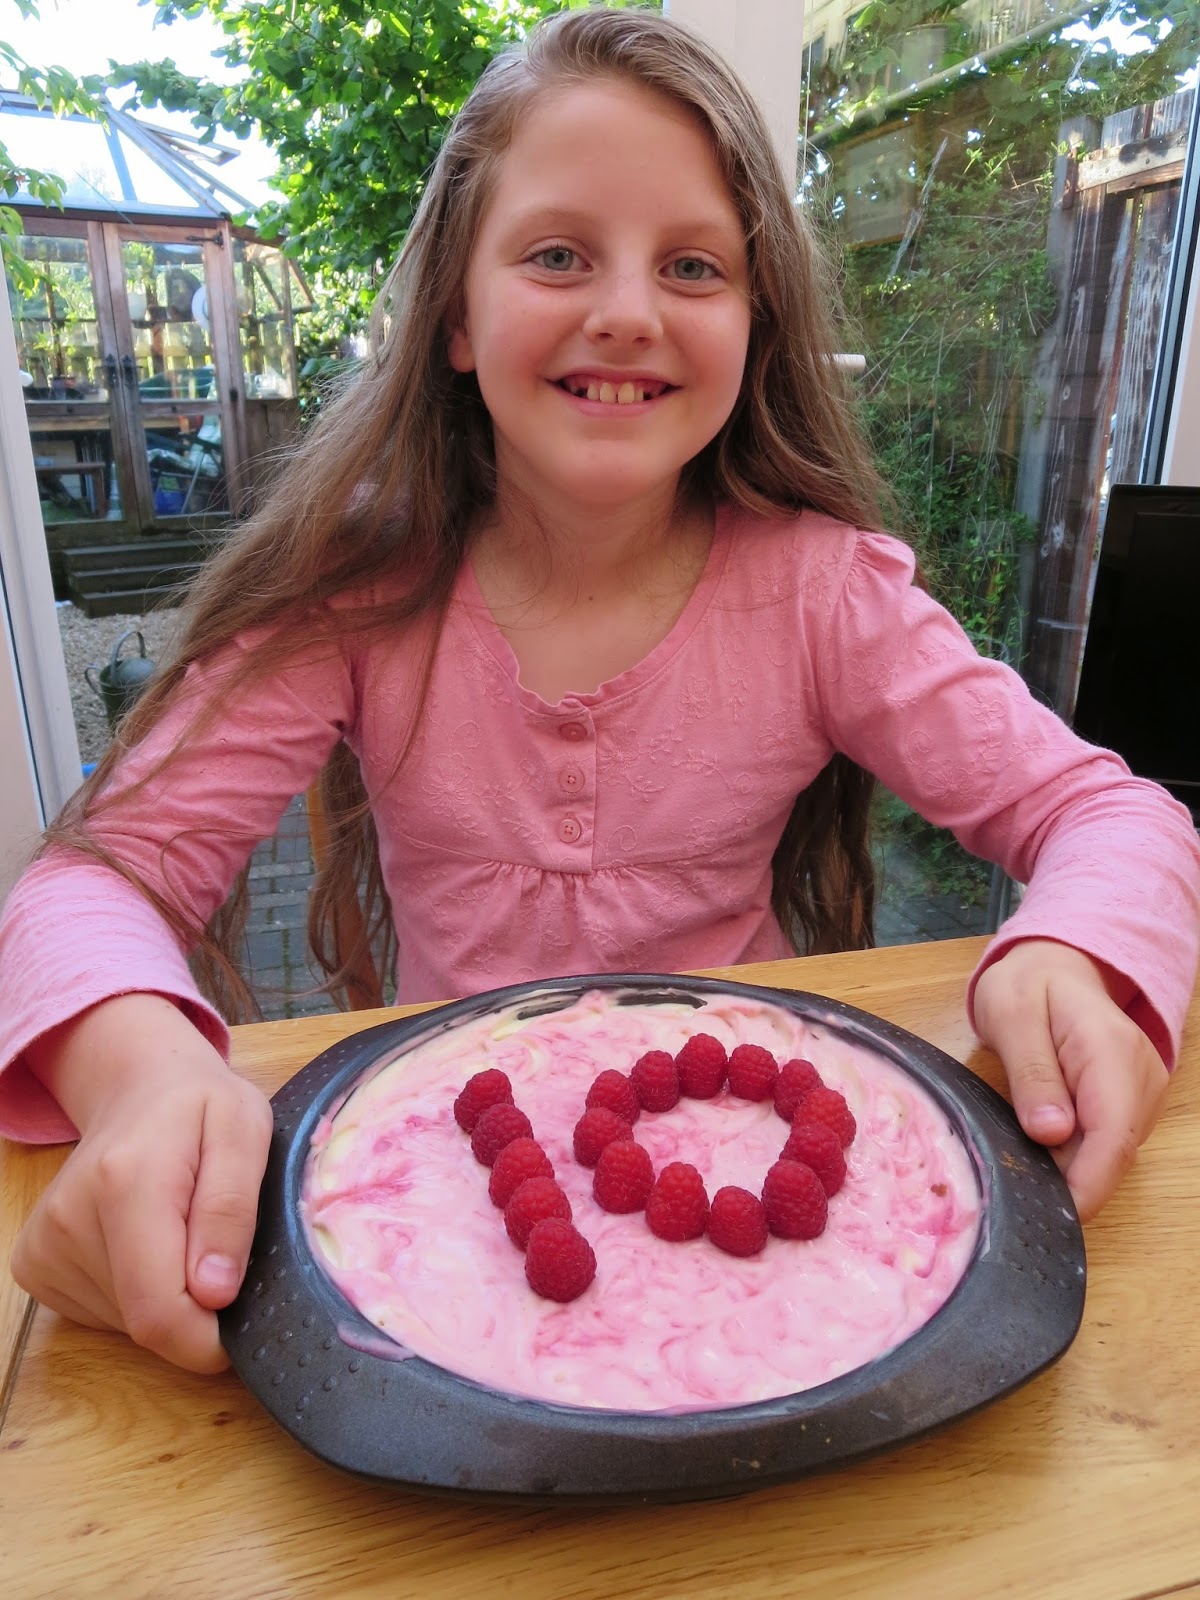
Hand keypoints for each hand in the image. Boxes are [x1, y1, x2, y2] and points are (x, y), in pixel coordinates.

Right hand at [11, 994, 272, 1371]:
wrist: (138, 1089)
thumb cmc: (202, 1109)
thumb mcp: (245, 1133)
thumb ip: (232, 1211)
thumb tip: (215, 1293)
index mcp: (126, 1183)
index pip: (158, 1310)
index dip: (206, 1341)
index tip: (242, 1325)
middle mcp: (69, 1219)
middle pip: (143, 1321)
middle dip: (194, 1309)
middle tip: (217, 1249)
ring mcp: (43, 1245)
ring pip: (124, 1324)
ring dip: (166, 1299)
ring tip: (180, 1232)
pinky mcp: (33, 1265)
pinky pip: (102, 1315)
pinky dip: (135, 1295)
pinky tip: (145, 1243)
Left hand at [972, 939, 1168, 1221]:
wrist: (1057, 966)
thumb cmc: (1028, 986)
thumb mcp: (1011, 1015)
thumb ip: (1032, 1073)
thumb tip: (1050, 1133)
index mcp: (1111, 1052)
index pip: (1112, 1137)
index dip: (1085, 1185)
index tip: (1049, 1214)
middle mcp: (1139, 1080)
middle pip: (1113, 1156)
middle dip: (1069, 1183)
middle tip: (1010, 1191)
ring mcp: (1140, 1096)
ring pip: (1109, 1157)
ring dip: (1067, 1170)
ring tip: (1015, 1161)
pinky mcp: (1130, 1108)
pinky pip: (1103, 1147)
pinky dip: (1071, 1157)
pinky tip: (1036, 1147)